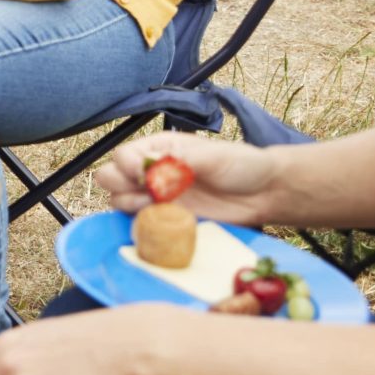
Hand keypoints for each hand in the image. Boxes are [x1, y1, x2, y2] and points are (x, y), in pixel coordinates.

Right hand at [96, 132, 274, 224]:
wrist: (263, 194)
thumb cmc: (241, 165)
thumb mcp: (213, 156)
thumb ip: (180, 160)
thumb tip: (148, 166)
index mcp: (159, 149)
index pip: (123, 156)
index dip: (127, 166)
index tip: (144, 175)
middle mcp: (152, 172)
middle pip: (111, 178)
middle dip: (120, 186)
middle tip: (147, 193)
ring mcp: (157, 197)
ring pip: (119, 202)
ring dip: (130, 206)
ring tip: (157, 207)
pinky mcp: (167, 220)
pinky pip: (140, 224)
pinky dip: (143, 226)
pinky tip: (163, 222)